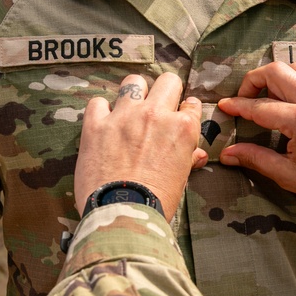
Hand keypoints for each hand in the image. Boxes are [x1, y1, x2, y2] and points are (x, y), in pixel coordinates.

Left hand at [74, 73, 207, 220]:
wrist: (124, 214)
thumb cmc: (158, 200)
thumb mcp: (181, 179)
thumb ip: (188, 158)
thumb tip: (199, 155)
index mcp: (183, 128)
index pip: (191, 104)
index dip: (185, 110)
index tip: (179, 117)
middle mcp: (156, 114)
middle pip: (167, 81)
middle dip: (165, 92)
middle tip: (158, 107)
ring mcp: (125, 116)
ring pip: (133, 82)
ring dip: (134, 93)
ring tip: (130, 108)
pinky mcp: (97, 125)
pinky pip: (97, 102)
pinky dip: (101, 110)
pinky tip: (103, 122)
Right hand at [218, 62, 295, 228]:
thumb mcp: (289, 176)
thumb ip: (256, 159)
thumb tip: (228, 153)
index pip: (259, 106)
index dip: (238, 106)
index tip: (224, 106)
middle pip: (276, 71)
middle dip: (254, 81)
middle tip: (245, 98)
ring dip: (279, 76)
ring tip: (270, 96)